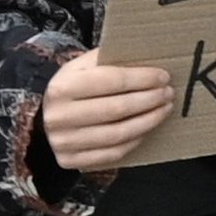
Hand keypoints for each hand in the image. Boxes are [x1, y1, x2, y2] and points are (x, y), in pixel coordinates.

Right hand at [39, 48, 174, 173]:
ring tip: (164, 109)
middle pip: (118, 109)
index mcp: (63, 87)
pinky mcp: (70, 160)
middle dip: (150, 100)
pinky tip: (147, 129)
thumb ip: (111, 59)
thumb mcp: (84, 65)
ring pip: (118, 134)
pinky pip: (112, 154)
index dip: (143, 79)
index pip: (113, 81)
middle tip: (168, 93)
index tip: (164, 77)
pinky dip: (135, 141)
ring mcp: (63, 142)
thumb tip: (150, 55)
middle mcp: (59, 116)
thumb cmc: (74, 86)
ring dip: (149, 121)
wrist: (47, 116)